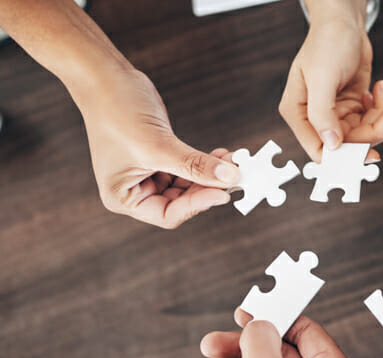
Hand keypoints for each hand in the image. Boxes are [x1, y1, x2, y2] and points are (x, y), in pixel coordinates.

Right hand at [80, 69, 239, 228]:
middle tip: (235, 176)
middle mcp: (134, 191)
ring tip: (232, 162)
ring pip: (188, 186)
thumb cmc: (116, 109)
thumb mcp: (159, 145)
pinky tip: (220, 156)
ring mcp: (147, 175)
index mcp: (122, 198)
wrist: (105, 77)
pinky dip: (204, 164)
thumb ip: (195, 165)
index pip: (168, 214)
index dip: (197, 205)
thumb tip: (229, 178)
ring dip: (210, 175)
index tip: (223, 192)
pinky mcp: (160, 159)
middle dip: (207, 188)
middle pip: (181, 202)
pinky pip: (187, 169)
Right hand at [279, 2, 382, 161]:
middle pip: (348, 144)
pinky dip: (382, 108)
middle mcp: (317, 117)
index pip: (318, 149)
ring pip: (364, 134)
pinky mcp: (354, 106)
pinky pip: (372, 120)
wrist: (345, 21)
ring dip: (382, 119)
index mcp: (298, 113)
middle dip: (373, 132)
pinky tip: (379, 89)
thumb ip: (322, 114)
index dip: (344, 156)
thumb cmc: (327, 42)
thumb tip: (331, 145)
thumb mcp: (322, 78)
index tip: (369, 153)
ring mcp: (337, 113)